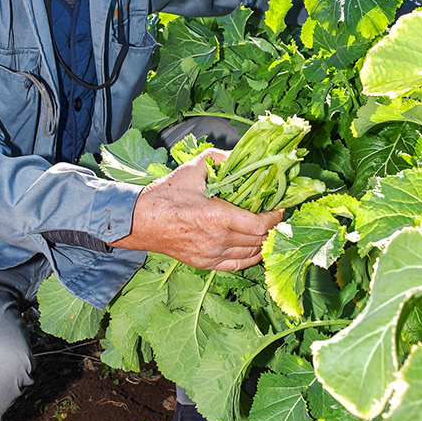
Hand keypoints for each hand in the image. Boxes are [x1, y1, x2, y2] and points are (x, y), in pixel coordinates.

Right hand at [111, 149, 282, 270]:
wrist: (140, 220)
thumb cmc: (165, 195)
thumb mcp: (192, 169)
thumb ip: (218, 158)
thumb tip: (238, 156)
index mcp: (217, 216)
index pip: (259, 224)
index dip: (275, 217)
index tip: (280, 208)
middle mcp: (217, 239)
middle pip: (258, 239)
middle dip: (272, 227)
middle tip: (275, 215)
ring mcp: (211, 254)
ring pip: (250, 253)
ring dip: (263, 241)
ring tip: (267, 229)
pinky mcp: (205, 263)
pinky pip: (237, 264)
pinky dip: (251, 257)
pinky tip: (256, 247)